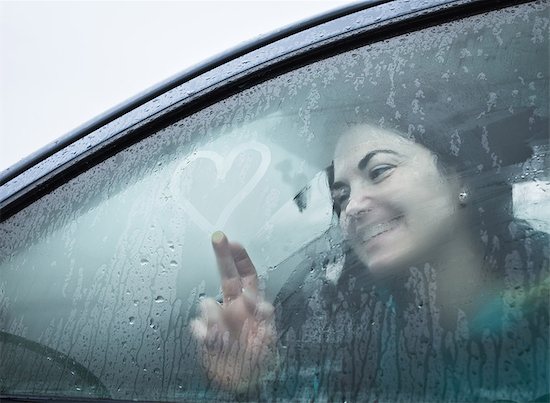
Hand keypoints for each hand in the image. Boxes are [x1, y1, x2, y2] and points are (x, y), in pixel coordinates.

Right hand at [191, 231, 275, 391]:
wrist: (242, 383)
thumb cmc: (259, 360)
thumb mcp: (268, 339)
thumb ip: (262, 317)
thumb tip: (251, 299)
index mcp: (251, 305)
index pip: (247, 276)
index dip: (240, 259)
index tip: (234, 244)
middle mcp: (233, 306)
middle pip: (226, 276)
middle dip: (222, 255)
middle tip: (217, 237)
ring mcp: (217, 319)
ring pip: (208, 305)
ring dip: (216, 319)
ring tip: (227, 338)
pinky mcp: (204, 334)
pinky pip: (198, 327)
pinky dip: (204, 333)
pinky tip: (214, 342)